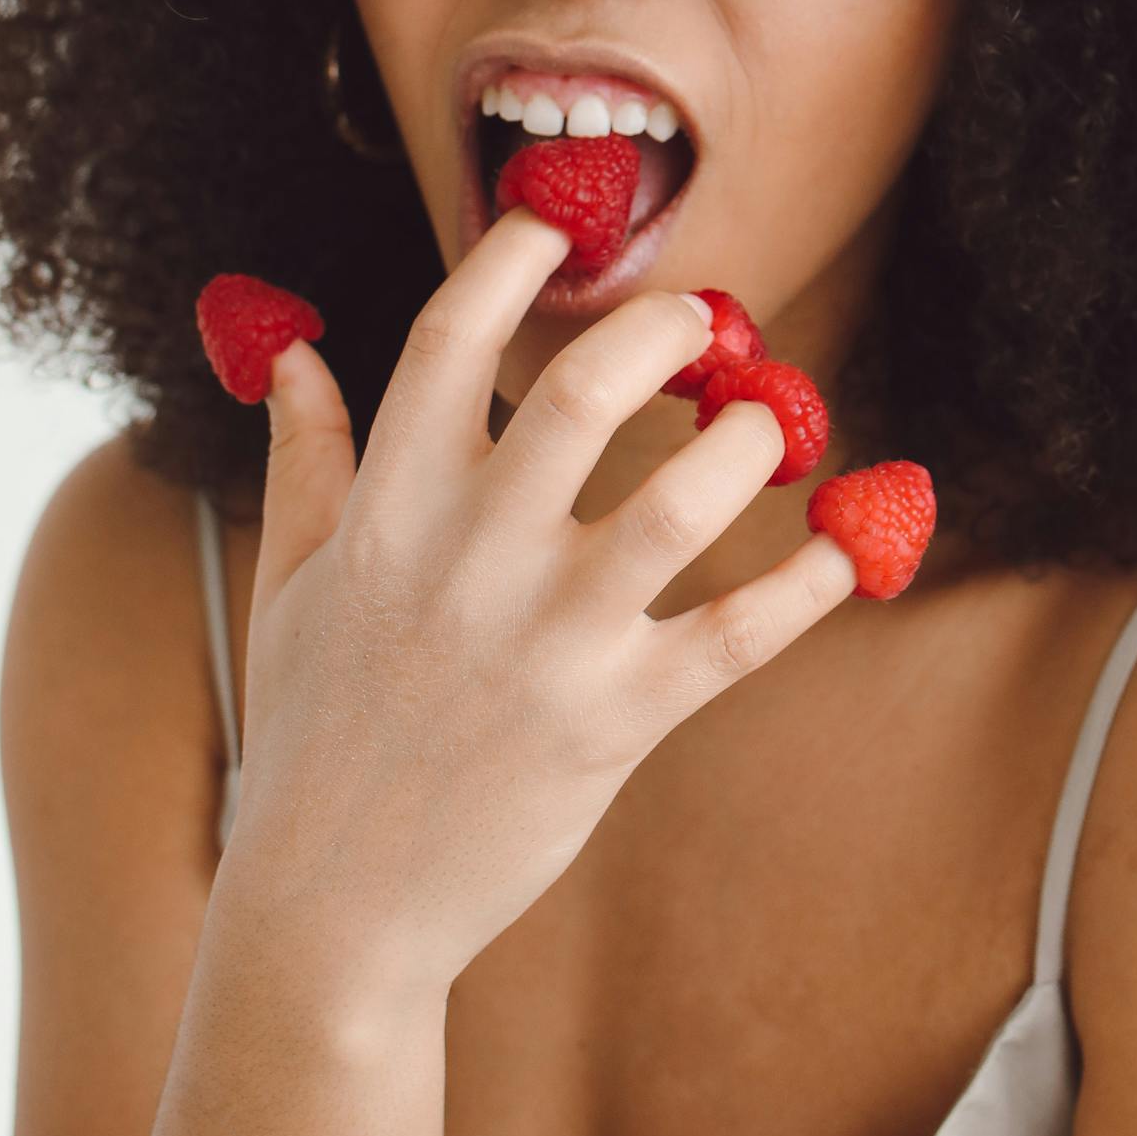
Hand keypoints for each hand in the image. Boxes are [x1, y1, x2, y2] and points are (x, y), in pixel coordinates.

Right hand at [214, 207, 855, 1006]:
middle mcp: (472, 557)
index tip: (551, 224)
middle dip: (665, 330)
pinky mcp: (616, 721)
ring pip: (686, 498)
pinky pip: (739, 635)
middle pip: (590, 389)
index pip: (447, 340)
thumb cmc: (313, 736)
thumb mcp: (288, 588)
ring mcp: (549, 640)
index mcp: (388, 510)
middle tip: (704, 322)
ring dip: (750, 440)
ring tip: (774, 422)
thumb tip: (296, 357)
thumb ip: (305, 464)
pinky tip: (849, 546)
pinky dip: (808, 583)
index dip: (508, 260)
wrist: (336, 911)